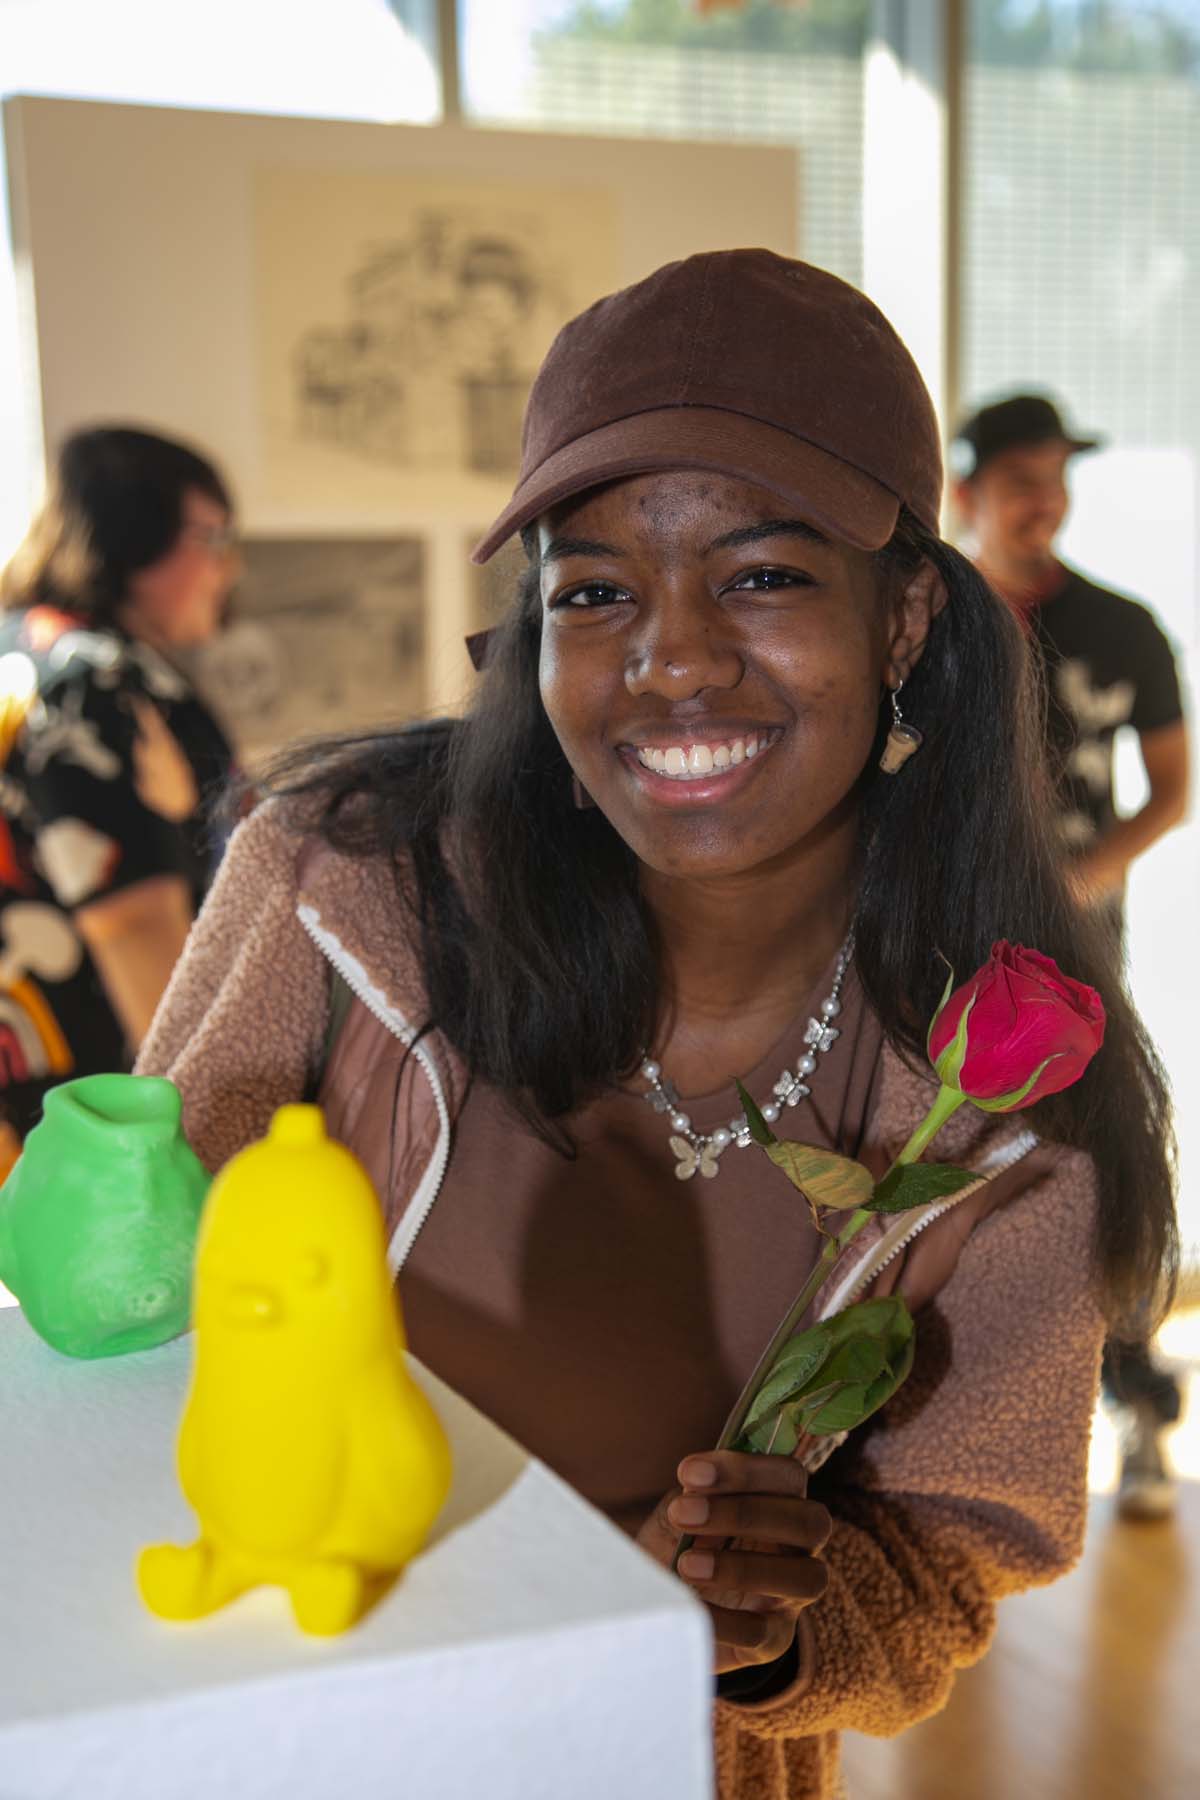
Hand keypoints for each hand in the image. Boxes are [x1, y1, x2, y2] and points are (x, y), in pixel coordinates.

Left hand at [637, 1451, 830, 1674]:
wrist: (663, 1604)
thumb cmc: (679, 1544)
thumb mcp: (680, 1513)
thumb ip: (693, 1497)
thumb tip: (696, 1487)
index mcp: (782, 1501)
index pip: (790, 1475)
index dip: (746, 1470)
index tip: (688, 1471)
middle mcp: (800, 1546)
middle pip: (812, 1523)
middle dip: (747, 1514)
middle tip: (683, 1514)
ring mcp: (792, 1596)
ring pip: (807, 1579)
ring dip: (744, 1568)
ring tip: (686, 1564)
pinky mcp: (774, 1640)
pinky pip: (764, 1632)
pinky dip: (725, 1619)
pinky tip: (691, 1605)